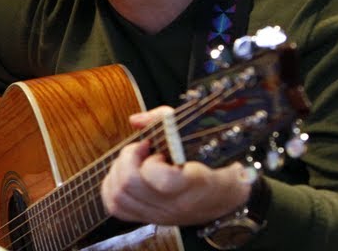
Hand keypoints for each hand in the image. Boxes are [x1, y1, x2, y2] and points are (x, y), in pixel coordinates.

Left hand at [99, 106, 253, 226]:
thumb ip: (166, 120)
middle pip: (129, 185)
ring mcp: (160, 215)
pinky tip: (125, 173)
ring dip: (118, 171)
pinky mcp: (149, 219)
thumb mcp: (200, 135)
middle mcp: (175, 205)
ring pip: (118, 196)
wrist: (226, 197)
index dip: (152, 162)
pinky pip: (115, 206)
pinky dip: (112, 186)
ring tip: (134, 162)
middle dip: (127, 158)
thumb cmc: (213, 161)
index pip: (162, 180)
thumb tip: (135, 121)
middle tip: (142, 150)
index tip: (160, 151)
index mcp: (194, 185)